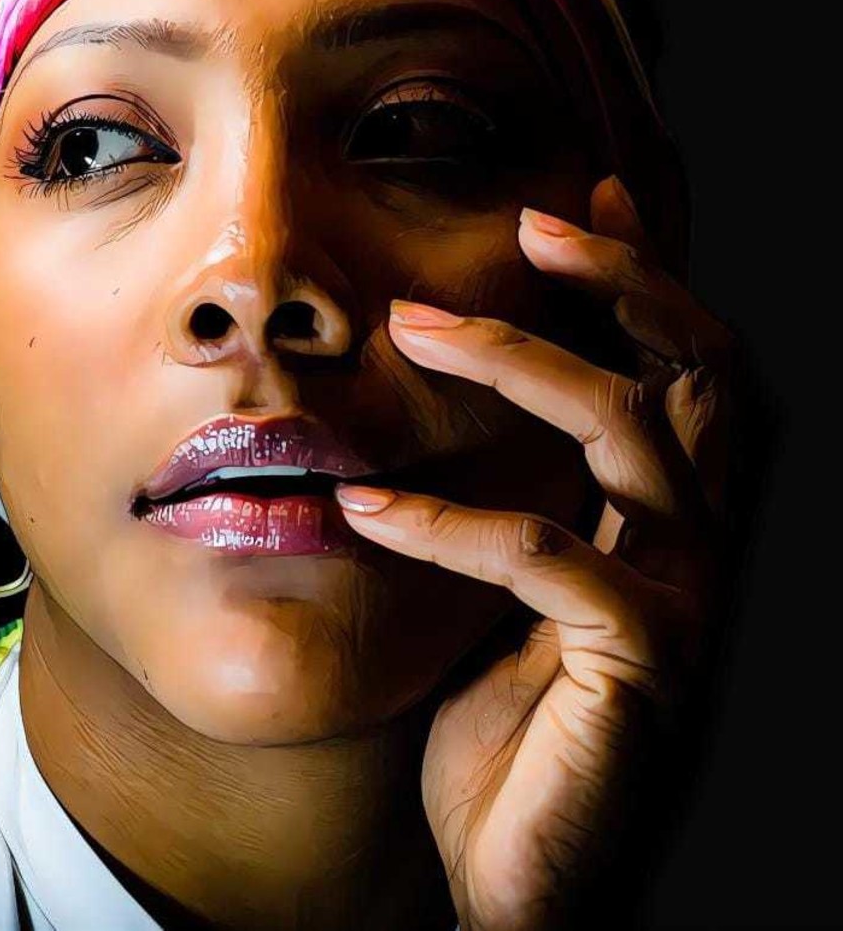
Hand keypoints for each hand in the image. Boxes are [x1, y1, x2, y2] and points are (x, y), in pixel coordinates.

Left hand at [333, 174, 734, 930]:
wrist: (510, 868)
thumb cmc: (499, 714)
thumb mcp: (504, 580)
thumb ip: (508, 489)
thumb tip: (446, 394)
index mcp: (667, 516)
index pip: (684, 367)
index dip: (647, 276)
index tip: (579, 199)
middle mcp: (695, 544)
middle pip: (701, 370)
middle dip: (625, 281)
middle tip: (531, 224)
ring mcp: (680, 603)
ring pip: (626, 432)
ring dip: (517, 362)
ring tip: (410, 328)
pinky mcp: (640, 666)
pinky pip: (543, 556)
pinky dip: (446, 519)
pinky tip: (362, 504)